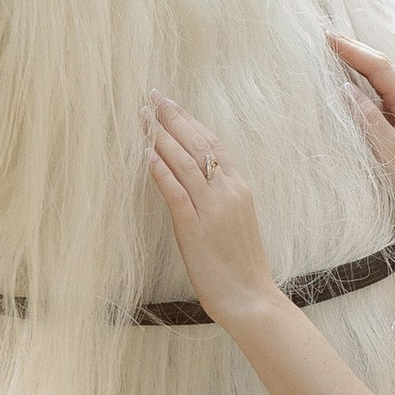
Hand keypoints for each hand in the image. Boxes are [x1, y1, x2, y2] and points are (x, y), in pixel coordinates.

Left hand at [144, 95, 282, 327]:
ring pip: (186, 163)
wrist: (251, 298)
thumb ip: (218, 197)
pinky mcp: (196, 229)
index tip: (170, 103)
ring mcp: (212, 210)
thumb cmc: (241, 266)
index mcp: (238, 188)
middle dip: (173, 118)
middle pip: (198, 144)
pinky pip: (177, 193)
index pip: (212, 144)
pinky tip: (147, 155)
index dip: (189, 121)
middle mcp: (227, 192)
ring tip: (143, 117)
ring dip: (162, 137)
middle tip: (152, 96)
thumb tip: (195, 179)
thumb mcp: (235, 222)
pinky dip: (161, 171)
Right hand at [329, 36, 394, 263]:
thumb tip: (344, 88)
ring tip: (332, 48)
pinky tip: (347, 78)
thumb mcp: (386, 150)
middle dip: (354, 49)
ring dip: (357, 62)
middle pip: (381, 66)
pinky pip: (380, 94)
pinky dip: (362, 82)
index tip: (327, 38)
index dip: (352, 51)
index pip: (379, 67)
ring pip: (380, 78)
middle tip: (325, 36)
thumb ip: (366, 117)